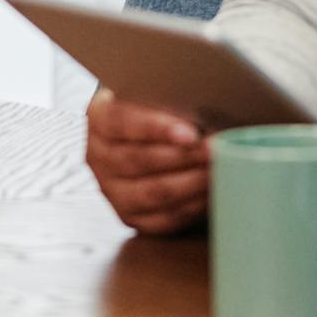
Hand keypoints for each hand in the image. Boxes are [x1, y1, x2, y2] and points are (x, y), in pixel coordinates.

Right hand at [86, 89, 207, 234]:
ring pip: (151, 192)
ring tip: (218, 171)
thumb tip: (205, 107)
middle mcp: (98, 158)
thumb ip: (169, 100)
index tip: (191, 133)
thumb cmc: (155, 113)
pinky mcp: (130, 216)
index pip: (122, 123)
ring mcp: (111, 191)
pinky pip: (162, 219)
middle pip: (138, 160)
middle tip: (217, 151)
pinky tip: (211, 194)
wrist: (141, 140)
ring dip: (190, 183)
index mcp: (99, 121)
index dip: (156, 128)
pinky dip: (190, 208)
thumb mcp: (151, 97)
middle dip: (183, 157)